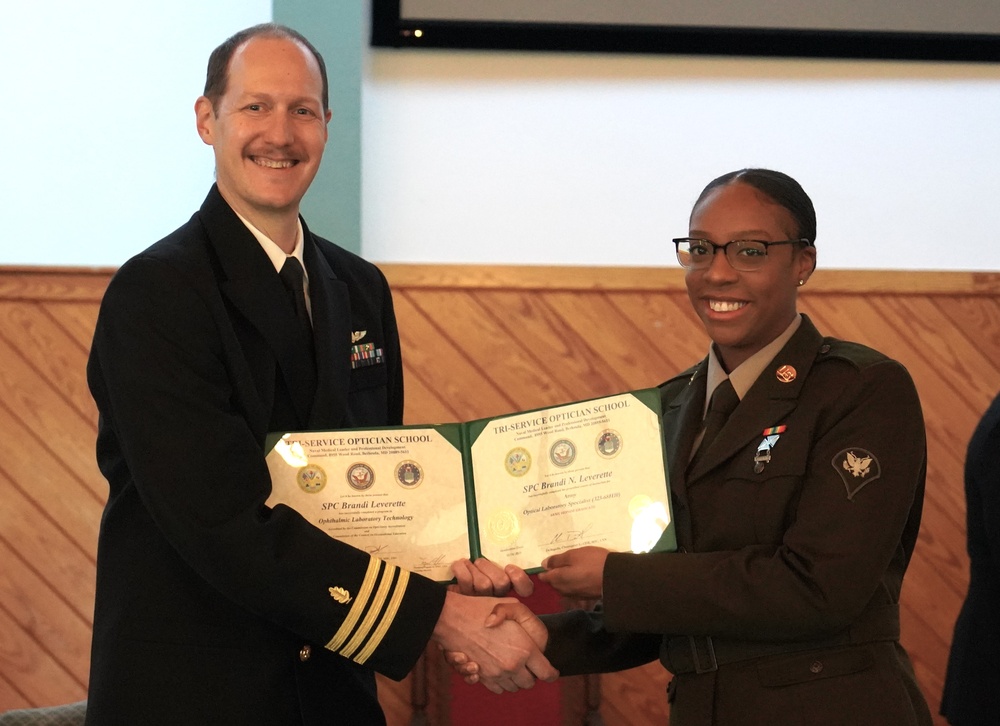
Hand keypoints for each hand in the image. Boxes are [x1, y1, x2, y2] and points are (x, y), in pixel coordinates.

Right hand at [432, 591, 557, 693]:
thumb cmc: (481, 608)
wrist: (451, 618)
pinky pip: (497, 689)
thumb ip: (527, 620)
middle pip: (529, 683)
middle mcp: (512, 666)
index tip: (551, 671)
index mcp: (525, 650)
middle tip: (528, 663)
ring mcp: (496, 674)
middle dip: (531, 675)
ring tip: (513, 664)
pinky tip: (499, 668)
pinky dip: (500, 682)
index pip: (546, 673)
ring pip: (513, 687)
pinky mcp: (482, 677)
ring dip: (515, 678)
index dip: (551, 673)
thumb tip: (532, 642)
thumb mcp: (512, 605)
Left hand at [450, 558, 533, 597]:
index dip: (520, 579)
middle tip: (480, 561)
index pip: (526, 589)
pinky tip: (459, 565)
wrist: (452, 578)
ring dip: (474, 568)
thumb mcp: (492, 561)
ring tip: (468, 563)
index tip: (509, 566)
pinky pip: (466, 581)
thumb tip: (508, 547)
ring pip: (483, 583)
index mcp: (509, 585)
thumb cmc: (476, 565)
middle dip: (490, 568)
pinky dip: (461, 569)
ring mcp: (481, 598)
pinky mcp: (465, 597)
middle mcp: (498, 595)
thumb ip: (501, 558)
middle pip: (502, 582)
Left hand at [537, 546, 608, 598]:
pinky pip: (573, 590)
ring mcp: (574, 595)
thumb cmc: (592, 562)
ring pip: (563, 587)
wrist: (615, 578)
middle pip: (553, 583)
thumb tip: (543, 564)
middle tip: (561, 563)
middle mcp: (563, 590)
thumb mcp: (573, 555)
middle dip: (554, 575)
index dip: (544, 569)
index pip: (544, 577)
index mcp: (558, 579)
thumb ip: (557, 560)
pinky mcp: (584, 597)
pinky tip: (580, 577)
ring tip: (571, 569)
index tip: (549, 562)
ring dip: (564, 579)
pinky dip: (573, 583)